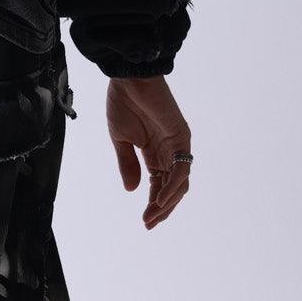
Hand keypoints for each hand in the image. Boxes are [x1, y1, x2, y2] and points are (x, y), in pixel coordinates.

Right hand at [106, 74, 191, 229]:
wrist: (128, 77)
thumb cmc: (123, 102)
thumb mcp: (120, 139)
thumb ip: (128, 164)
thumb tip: (132, 190)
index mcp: (154, 152)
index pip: (159, 184)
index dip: (154, 204)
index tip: (145, 221)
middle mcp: (169, 151)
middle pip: (172, 188)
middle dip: (162, 208)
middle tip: (149, 223)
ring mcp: (177, 145)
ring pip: (180, 182)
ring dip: (167, 202)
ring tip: (153, 215)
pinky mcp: (181, 137)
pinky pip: (180, 168)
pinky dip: (172, 186)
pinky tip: (159, 199)